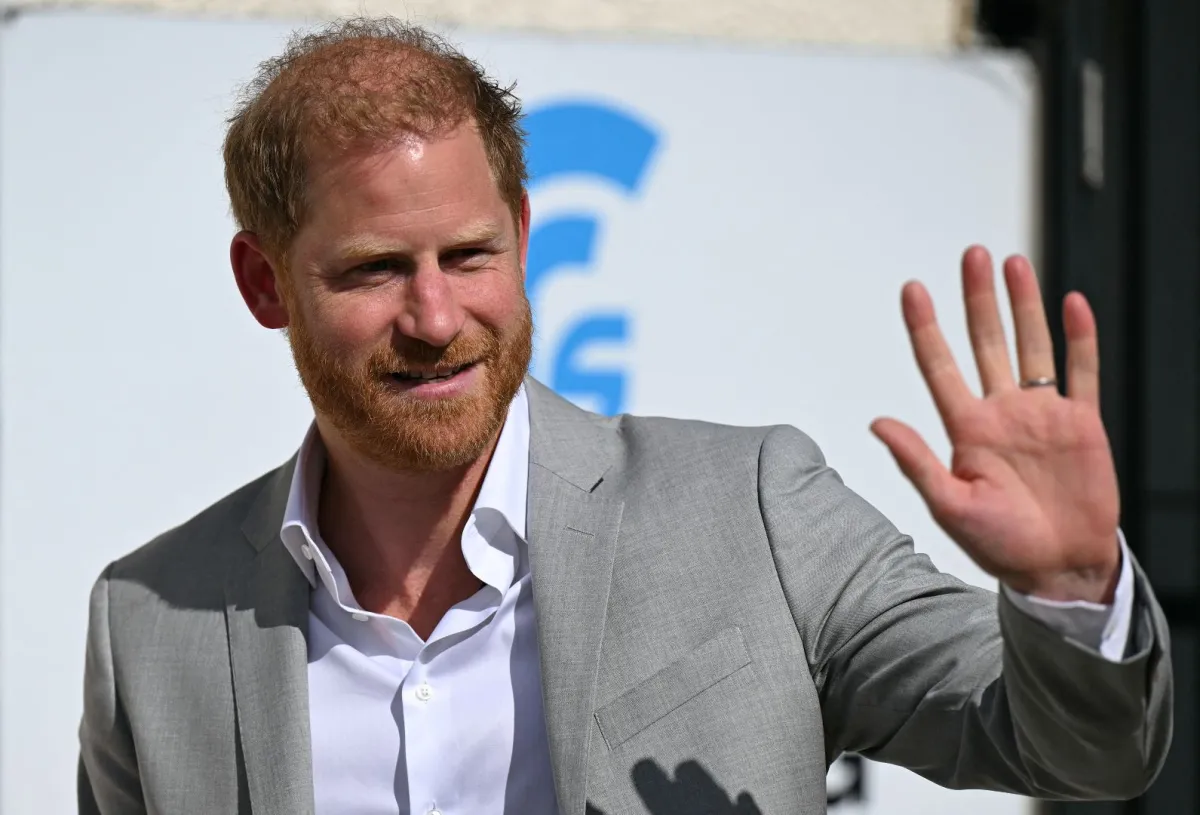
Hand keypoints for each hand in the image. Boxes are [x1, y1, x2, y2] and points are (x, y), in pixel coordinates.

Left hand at [871, 246, 1120, 603]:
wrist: (1058, 568)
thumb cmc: (999, 544)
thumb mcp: (950, 505)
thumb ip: (916, 461)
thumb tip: (876, 422)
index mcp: (966, 430)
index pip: (940, 366)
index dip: (925, 328)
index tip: (913, 289)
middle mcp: (1001, 413)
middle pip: (986, 342)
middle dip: (978, 299)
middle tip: (971, 254)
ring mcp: (1041, 415)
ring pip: (1031, 346)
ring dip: (1024, 306)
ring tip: (1012, 264)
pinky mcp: (1082, 424)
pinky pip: (1081, 372)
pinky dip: (1079, 339)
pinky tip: (1071, 303)